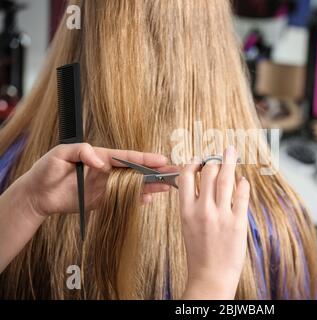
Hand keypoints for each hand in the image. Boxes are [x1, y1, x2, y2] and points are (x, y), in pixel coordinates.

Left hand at [19, 143, 171, 216]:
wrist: (36, 195)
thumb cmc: (45, 170)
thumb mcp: (60, 154)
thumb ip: (82, 152)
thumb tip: (100, 161)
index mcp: (100, 157)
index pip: (126, 157)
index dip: (144, 159)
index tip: (160, 159)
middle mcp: (107, 171)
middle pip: (135, 171)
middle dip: (154, 171)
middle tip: (172, 172)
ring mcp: (106, 186)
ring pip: (133, 185)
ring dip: (149, 186)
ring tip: (166, 187)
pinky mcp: (102, 200)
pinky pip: (123, 200)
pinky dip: (136, 200)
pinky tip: (147, 200)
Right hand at [179, 146, 249, 299]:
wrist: (210, 276)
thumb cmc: (199, 252)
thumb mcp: (188, 225)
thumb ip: (192, 204)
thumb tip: (201, 182)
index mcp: (186, 210)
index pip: (186, 176)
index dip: (193, 163)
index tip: (199, 159)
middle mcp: (202, 210)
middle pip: (208, 172)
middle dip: (214, 160)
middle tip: (219, 156)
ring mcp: (221, 215)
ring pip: (225, 178)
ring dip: (229, 161)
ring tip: (231, 152)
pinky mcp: (238, 222)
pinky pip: (242, 194)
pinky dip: (242, 183)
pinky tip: (242, 180)